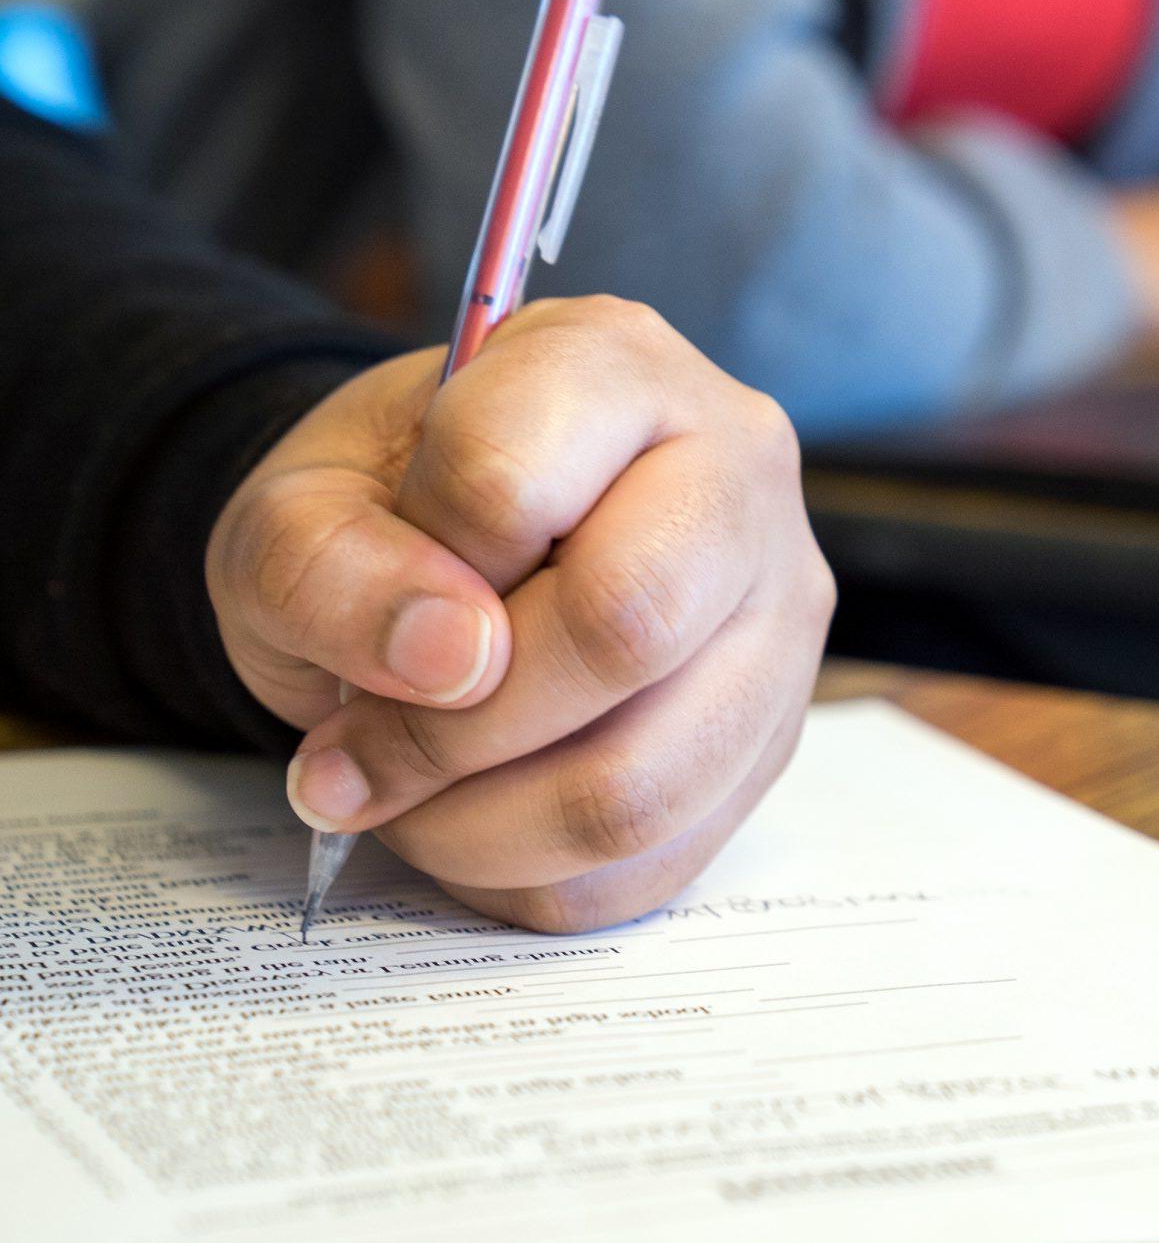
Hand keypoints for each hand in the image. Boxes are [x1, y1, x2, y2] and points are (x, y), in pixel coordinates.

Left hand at [208, 296, 835, 932]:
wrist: (461, 555)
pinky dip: (532, 877)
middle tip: (360, 757)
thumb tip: (452, 662)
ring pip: (648, 780)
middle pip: (628, 628)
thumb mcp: (293, 508)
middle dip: (454, 732)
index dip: (403, 580)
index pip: (508, 483)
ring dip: (481, 828)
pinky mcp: (777, 735)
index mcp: (616, 366)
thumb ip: (326, 562)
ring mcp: (781, 612)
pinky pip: (655, 862)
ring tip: (406, 801)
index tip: (361, 616)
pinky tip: (478, 823)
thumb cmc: (392, 515)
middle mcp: (738, 471)